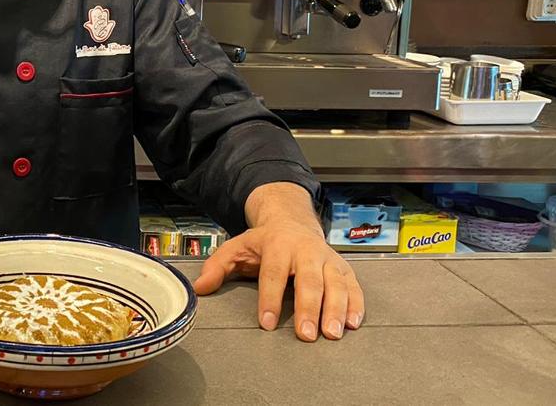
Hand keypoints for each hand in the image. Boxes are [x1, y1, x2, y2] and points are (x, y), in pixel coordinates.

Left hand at [192, 183, 363, 341]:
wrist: (292, 221)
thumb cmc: (264, 241)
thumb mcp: (236, 247)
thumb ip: (217, 266)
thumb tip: (199, 287)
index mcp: (277, 245)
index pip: (273, 274)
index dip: (270, 299)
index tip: (267, 323)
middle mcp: (305, 251)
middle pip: (309, 281)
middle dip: (308, 308)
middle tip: (306, 335)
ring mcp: (327, 259)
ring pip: (335, 284)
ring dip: (336, 310)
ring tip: (332, 334)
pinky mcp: (343, 268)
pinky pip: (354, 286)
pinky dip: (356, 305)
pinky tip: (353, 324)